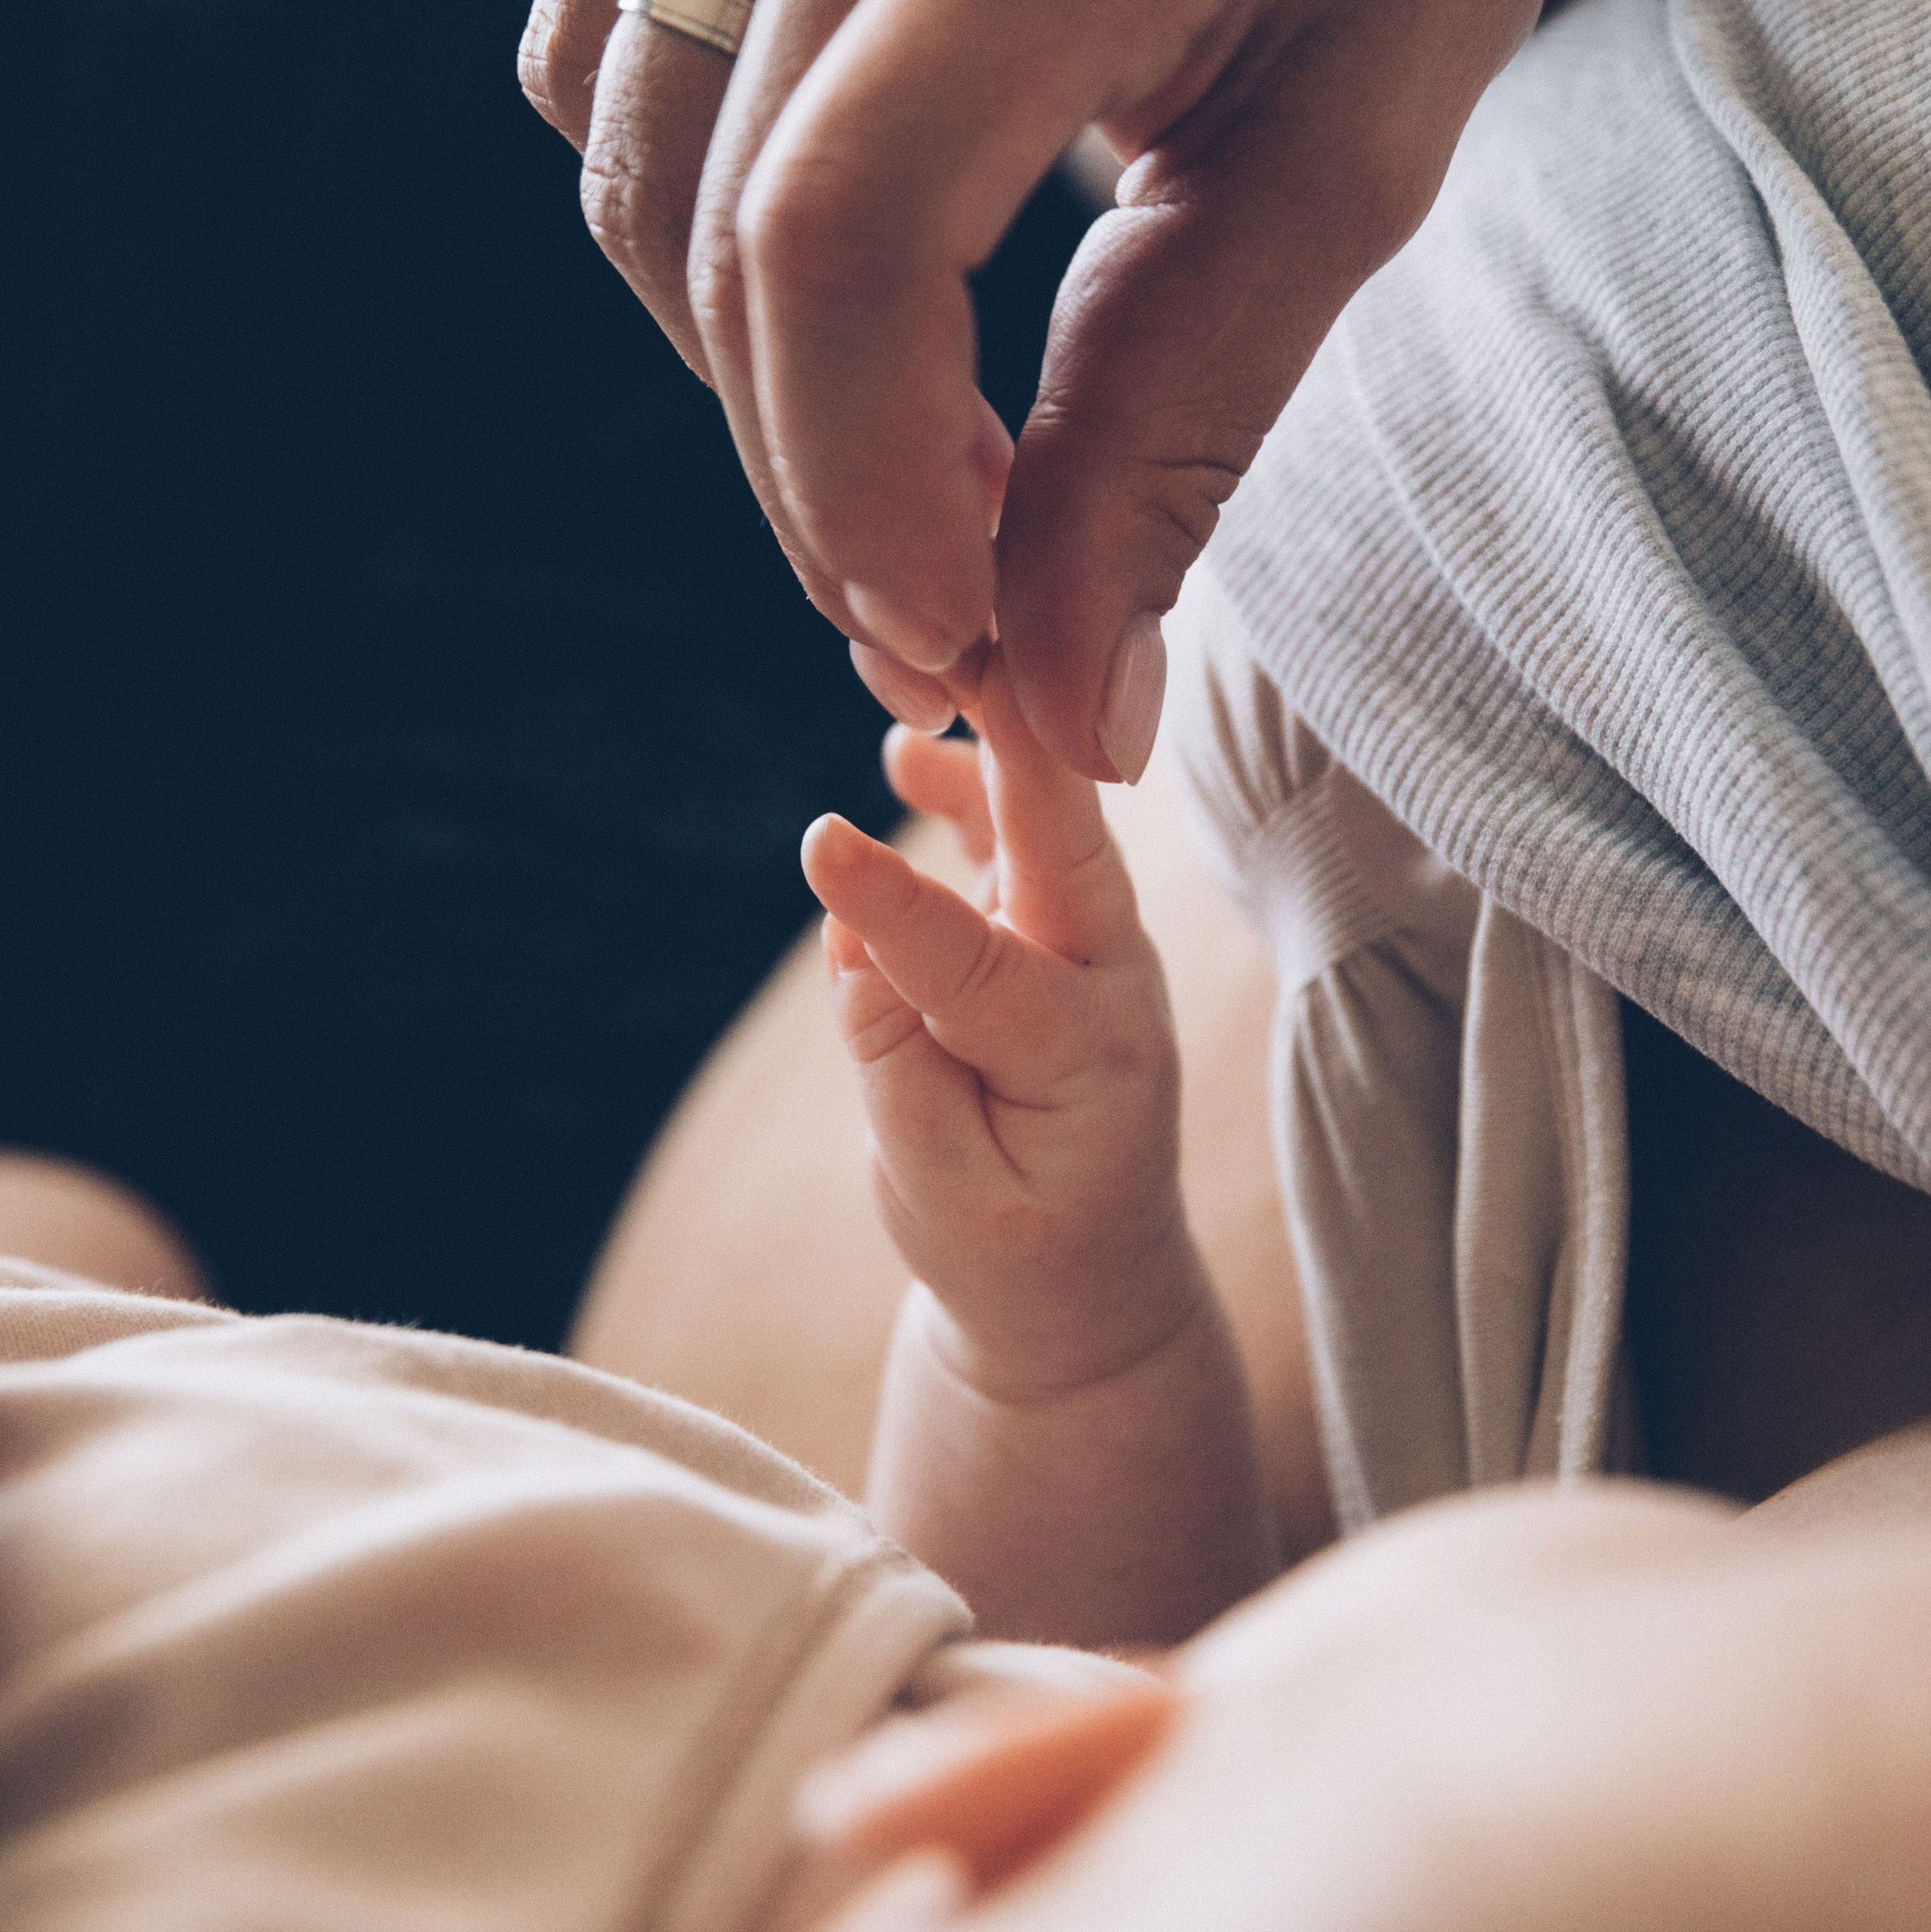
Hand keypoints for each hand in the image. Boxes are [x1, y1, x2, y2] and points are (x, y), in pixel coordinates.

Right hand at [525, 0, 1657, 775]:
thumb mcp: (1359, 160)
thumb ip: (1182, 429)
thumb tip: (1065, 712)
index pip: (842, 233)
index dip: (859, 486)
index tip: (952, 643)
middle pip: (728, 229)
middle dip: (821, 476)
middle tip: (956, 610)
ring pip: (640, 162)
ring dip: (755, 363)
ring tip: (931, 453)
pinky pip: (608, 44)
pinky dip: (693, 204)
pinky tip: (852, 265)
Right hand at [801, 652, 1192, 1394]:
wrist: (1086, 1281)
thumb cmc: (1010, 1247)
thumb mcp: (940, 1189)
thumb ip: (898, 1061)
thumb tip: (851, 927)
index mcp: (1088, 1059)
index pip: (982, 970)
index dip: (899, 909)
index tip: (821, 843)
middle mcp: (1109, 980)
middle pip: (1063, 847)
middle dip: (1015, 744)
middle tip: (962, 650)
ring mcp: (1090, 943)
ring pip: (1048, 821)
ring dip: (995, 731)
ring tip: (929, 661)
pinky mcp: (1053, 928)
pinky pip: (1020, 834)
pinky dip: (973, 777)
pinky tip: (909, 750)